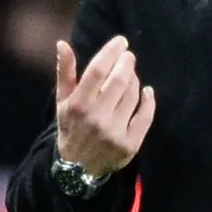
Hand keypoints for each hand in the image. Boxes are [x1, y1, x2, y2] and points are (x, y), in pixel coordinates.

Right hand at [54, 35, 155, 175]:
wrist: (77, 169)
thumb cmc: (71, 127)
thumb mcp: (62, 101)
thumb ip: (65, 72)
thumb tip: (63, 43)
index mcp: (77, 105)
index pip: (97, 71)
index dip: (111, 52)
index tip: (121, 41)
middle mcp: (96, 118)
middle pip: (119, 80)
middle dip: (127, 63)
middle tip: (128, 57)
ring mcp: (114, 132)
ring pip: (133, 95)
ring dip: (135, 80)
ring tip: (130, 76)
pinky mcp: (129, 145)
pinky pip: (145, 116)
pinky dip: (149, 101)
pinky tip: (147, 92)